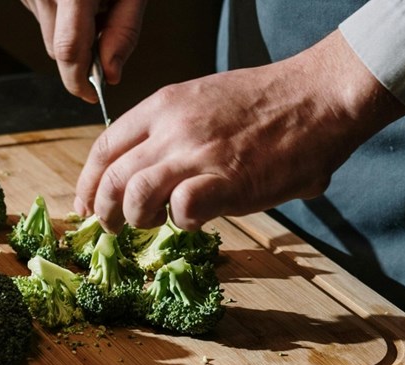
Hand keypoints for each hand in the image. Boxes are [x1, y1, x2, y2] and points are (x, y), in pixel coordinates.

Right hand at [21, 0, 146, 102]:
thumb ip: (124, 32)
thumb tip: (111, 73)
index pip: (68, 51)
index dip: (80, 82)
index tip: (92, 95)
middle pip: (56, 50)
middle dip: (82, 57)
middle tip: (107, 31)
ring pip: (49, 35)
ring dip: (73, 33)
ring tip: (95, 3)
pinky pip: (44, 16)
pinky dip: (63, 17)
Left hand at [74, 31, 404, 231]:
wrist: (317, 97)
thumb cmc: (268, 102)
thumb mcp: (206, 101)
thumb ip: (177, 132)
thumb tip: (160, 174)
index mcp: (164, 106)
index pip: (105, 148)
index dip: (89, 182)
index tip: (86, 204)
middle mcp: (172, 129)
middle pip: (112, 179)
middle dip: (104, 212)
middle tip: (112, 227)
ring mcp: (198, 155)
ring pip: (135, 198)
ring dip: (138, 221)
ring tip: (154, 224)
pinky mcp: (228, 182)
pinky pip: (183, 211)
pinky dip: (183, 222)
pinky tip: (198, 218)